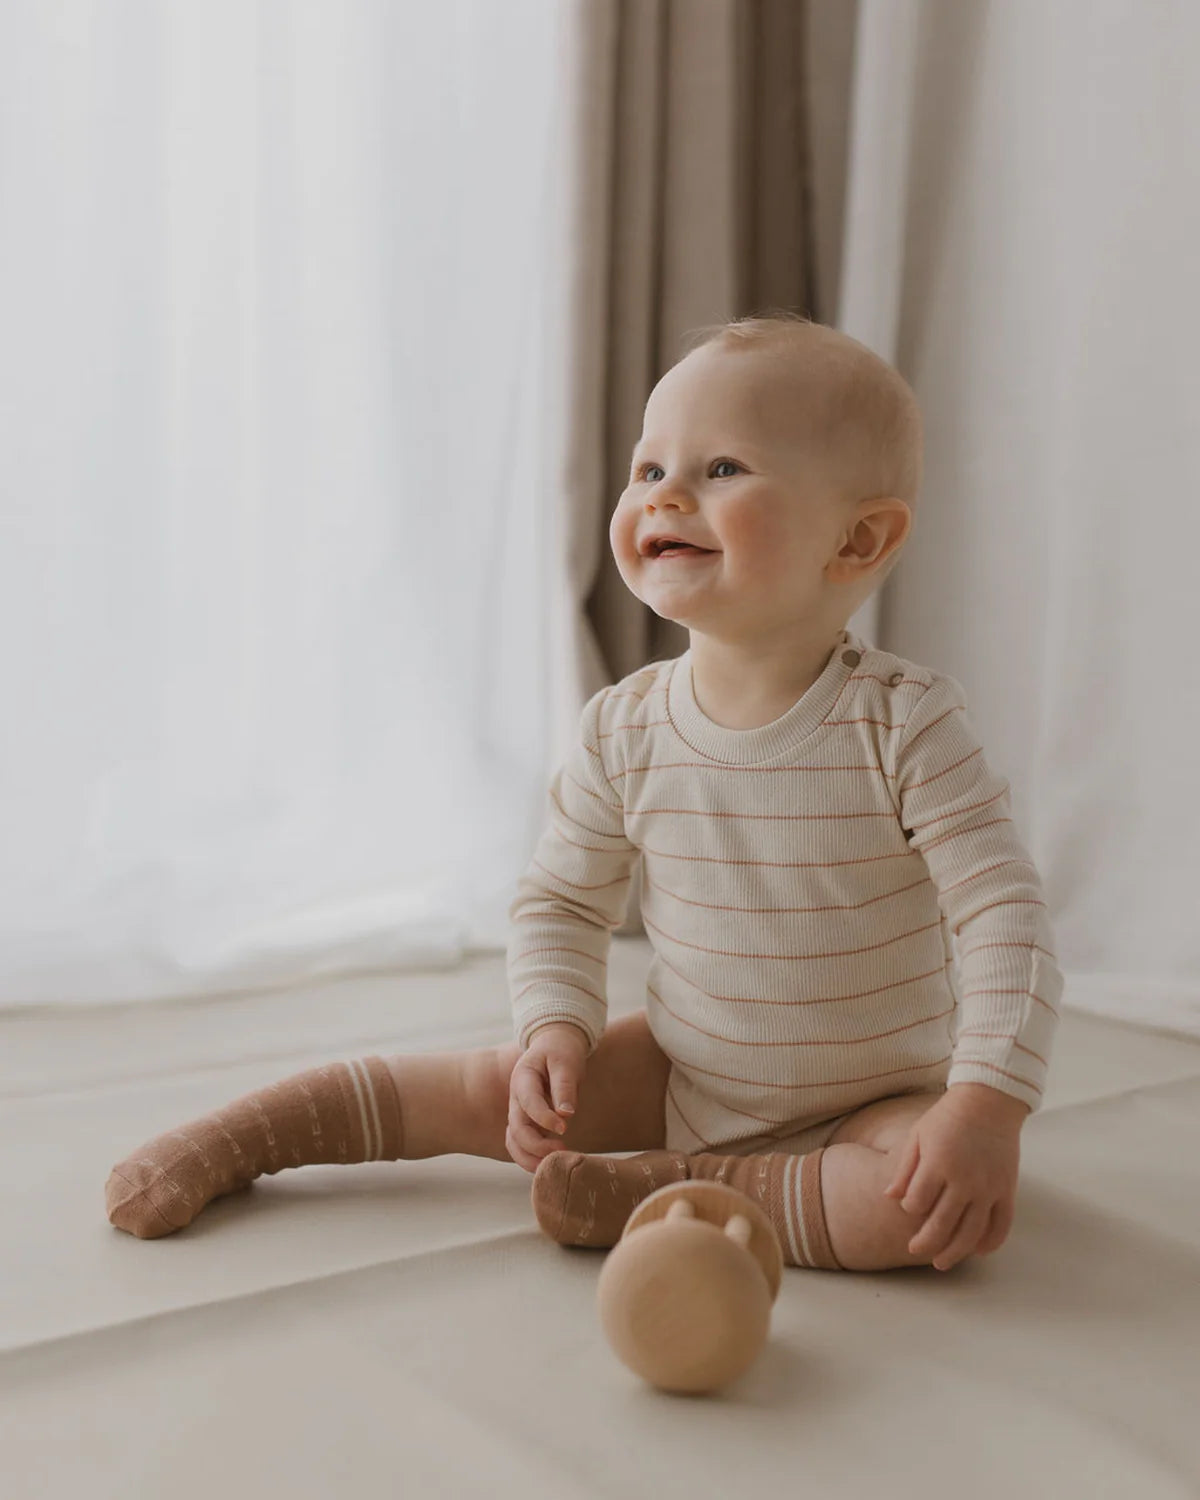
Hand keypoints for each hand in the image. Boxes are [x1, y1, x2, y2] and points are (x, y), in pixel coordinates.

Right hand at [506, 1022, 589, 1172]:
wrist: (555, 1044)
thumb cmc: (561, 1051)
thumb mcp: (566, 1061)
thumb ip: (564, 1086)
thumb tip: (566, 1114)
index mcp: (523, 1078)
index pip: (528, 1102)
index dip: (544, 1118)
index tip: (564, 1128)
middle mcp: (516, 1098)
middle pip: (516, 1128)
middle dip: (536, 1145)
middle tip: (562, 1151)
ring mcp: (520, 1111)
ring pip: (514, 1141)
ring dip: (529, 1158)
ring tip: (553, 1166)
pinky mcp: (528, 1121)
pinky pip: (522, 1144)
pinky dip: (531, 1157)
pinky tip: (550, 1162)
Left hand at [882, 1087, 1024, 1270]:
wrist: (989, 1102)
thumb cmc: (947, 1117)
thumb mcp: (918, 1135)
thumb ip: (904, 1168)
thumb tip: (889, 1197)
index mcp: (938, 1163)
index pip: (918, 1201)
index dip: (911, 1207)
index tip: (910, 1205)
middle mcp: (964, 1179)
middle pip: (942, 1224)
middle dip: (925, 1242)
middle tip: (915, 1250)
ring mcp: (988, 1188)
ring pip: (971, 1232)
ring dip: (955, 1252)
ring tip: (941, 1263)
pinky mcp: (1007, 1190)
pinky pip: (1001, 1225)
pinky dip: (990, 1243)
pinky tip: (978, 1252)